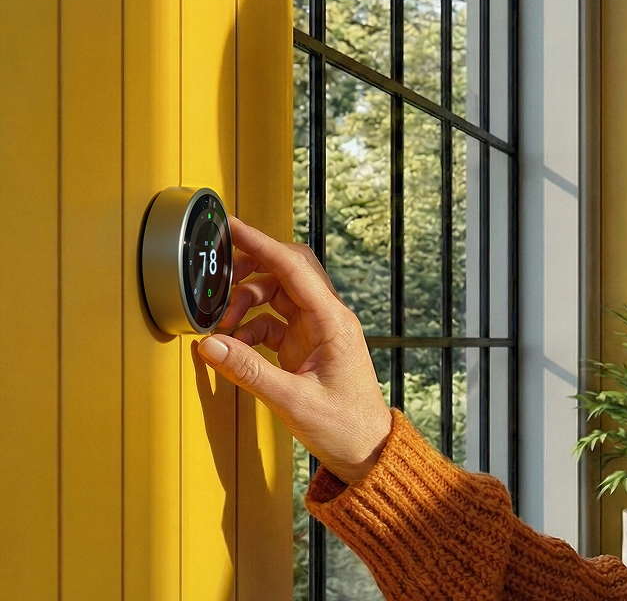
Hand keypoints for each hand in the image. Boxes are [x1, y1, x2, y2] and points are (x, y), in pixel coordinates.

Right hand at [197, 216, 392, 484]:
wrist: (367, 450)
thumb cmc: (344, 426)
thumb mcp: (292, 401)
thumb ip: (249, 372)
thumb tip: (209, 345)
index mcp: (333, 321)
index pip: (293, 267)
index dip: (260, 243)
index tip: (231, 226)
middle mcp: (327, 318)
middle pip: (286, 272)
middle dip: (249, 270)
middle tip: (216, 282)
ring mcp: (317, 331)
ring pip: (276, 295)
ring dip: (244, 304)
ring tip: (220, 328)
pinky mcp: (306, 346)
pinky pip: (271, 322)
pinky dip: (248, 329)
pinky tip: (232, 348)